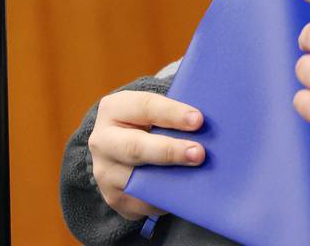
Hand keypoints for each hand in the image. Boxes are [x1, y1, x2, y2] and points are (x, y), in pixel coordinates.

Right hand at [88, 91, 205, 220]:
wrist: (119, 147)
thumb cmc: (148, 123)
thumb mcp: (153, 110)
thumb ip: (174, 116)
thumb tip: (206, 127)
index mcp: (113, 109)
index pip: (144, 107)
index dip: (172, 113)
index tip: (198, 120)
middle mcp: (102, 141)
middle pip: (135, 148)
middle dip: (170, 151)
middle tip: (199, 153)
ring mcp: (105, 172)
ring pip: (138, 180)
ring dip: (170, 180)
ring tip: (198, 177)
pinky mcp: (114, 197)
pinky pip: (143, 202)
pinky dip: (166, 199)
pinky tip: (185, 193)